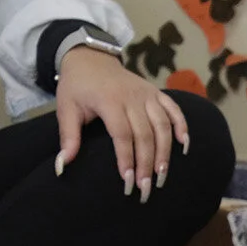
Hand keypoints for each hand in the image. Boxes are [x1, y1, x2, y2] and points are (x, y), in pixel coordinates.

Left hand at [55, 48, 188, 202]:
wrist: (90, 58)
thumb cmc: (77, 87)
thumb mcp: (66, 109)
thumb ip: (68, 137)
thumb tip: (62, 166)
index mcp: (109, 100)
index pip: (122, 134)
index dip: (126, 158)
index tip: (127, 180)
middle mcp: (133, 97)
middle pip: (145, 134)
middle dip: (147, 163)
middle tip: (146, 187)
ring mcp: (148, 94)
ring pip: (163, 125)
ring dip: (165, 151)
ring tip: (162, 174)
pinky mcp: (157, 92)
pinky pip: (174, 110)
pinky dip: (182, 126)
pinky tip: (184, 146)